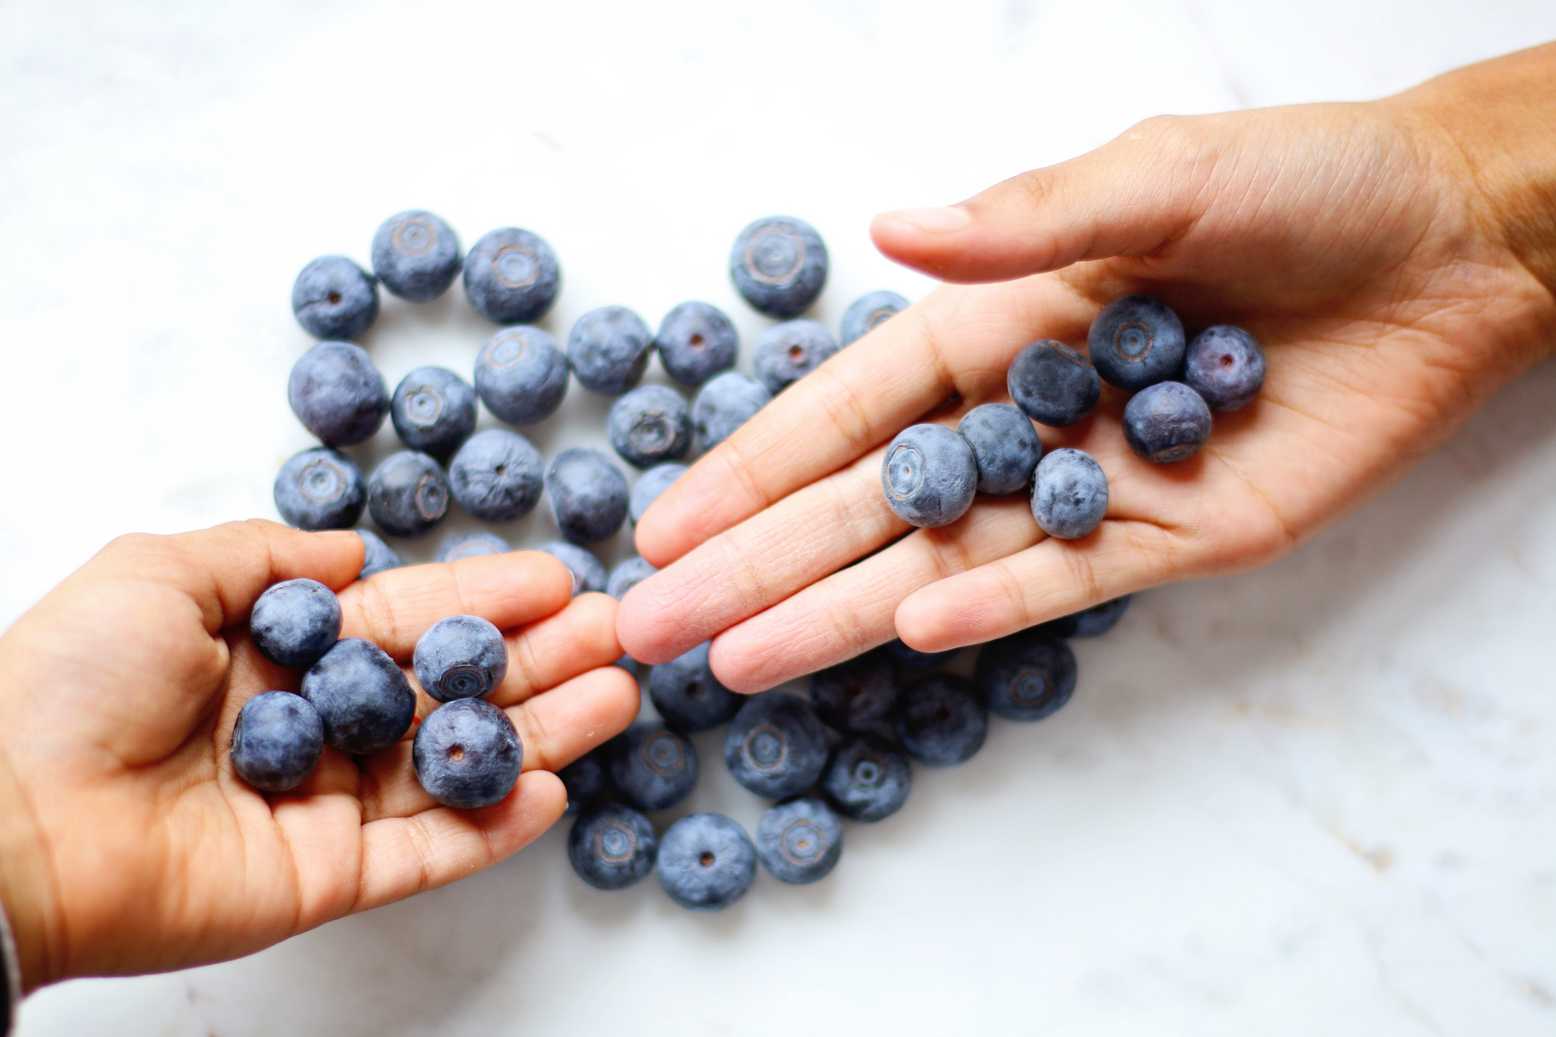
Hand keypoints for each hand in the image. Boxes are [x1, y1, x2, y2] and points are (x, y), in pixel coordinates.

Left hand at [0, 521, 634, 991]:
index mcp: (277, 653)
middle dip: (537, 659)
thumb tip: (356, 550)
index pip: (407, 620)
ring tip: (618, 694)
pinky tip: (554, 788)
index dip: (484, 598)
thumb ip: (269, 553)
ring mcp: (324, 806)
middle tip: (618, 631)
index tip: (558, 578)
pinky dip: (492, 826)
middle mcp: (313, 726)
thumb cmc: (66, 683)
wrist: (1, 818)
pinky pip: (427, 852)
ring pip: (455, 764)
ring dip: (542, 732)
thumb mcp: (161, 573)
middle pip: (450, 689)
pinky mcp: (324, 878)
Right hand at [617, 44, 1555, 689]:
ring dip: (834, 611)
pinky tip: (898, 636)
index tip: (665, 524)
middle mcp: (1022, 411)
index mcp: (998, 320)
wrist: (1456, 246)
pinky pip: (1057, 586)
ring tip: (734, 661)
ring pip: (936, 561)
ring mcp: (1086, 483)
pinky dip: (983, 609)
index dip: (753, 466)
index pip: (847, 408)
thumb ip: (1021, 222)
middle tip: (650, 626)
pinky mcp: (1167, 539)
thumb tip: (886, 234)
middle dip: (753, 564)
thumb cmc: (1306, 185)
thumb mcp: (1155, 175)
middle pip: (862, 503)